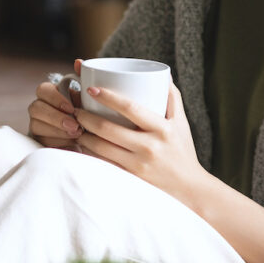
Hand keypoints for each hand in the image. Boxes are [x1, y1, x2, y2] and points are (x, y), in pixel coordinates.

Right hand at [28, 58, 84, 148]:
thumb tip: (79, 62)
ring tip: (77, 136)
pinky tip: (72, 145)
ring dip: (59, 133)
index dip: (55, 99)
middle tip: (75, 126)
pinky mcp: (40, 142)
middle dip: (56, 118)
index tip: (71, 108)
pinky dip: (59, 144)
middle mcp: (38, 108)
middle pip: (36, 109)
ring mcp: (36, 125)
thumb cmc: (85, 111)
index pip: (42, 89)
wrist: (88, 135)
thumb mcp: (86, 96)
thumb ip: (83, 78)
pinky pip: (43, 143)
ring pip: (38, 127)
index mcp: (48, 94)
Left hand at [74, 79, 205, 208]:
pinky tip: (81, 146)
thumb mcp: (182, 123)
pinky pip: (103, 164)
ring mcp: (137, 166)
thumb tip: (162, 72)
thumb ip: (172, 96)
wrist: (189, 189)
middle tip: (75, 107)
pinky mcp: (129, 179)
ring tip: (75, 125)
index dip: (108, 97)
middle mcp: (148, 147)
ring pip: (100, 148)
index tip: (91, 88)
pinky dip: (89, 154)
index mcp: (161, 129)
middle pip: (108, 129)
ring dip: (83, 135)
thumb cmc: (183, 151)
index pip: (130, 108)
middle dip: (86, 117)